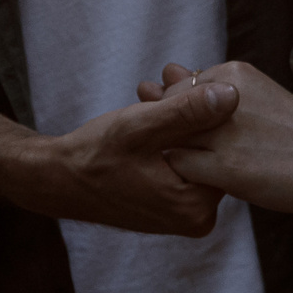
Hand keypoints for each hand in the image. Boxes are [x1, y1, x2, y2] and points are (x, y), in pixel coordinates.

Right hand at [11, 81, 241, 236]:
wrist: (60, 180)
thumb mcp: (140, 127)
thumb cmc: (94, 155)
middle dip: (192, 109)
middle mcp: (197, 218)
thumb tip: (232, 94)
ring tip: (154, 90)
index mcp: (196, 207)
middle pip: (210, 149)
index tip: (181, 77)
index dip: (204, 105)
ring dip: (180, 118)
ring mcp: (186, 214)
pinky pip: (183, 161)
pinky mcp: (174, 205)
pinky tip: (154, 106)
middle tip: (169, 75)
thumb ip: (187, 112)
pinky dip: (172, 135)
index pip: (223, 145)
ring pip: (196, 150)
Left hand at [151, 61, 292, 214]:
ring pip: (169, 140)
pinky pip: (180, 168)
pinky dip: (186, 177)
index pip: (177, 92)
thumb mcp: (255, 97)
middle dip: (169, 134)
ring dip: (177, 155)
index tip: (200, 136)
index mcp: (232, 74)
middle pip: (167, 114)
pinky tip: (209, 184)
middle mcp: (221, 95)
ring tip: (206, 169)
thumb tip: (165, 73)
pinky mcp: (226, 166)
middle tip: (202, 155)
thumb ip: (211, 92)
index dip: (180, 117)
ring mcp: (222, 131)